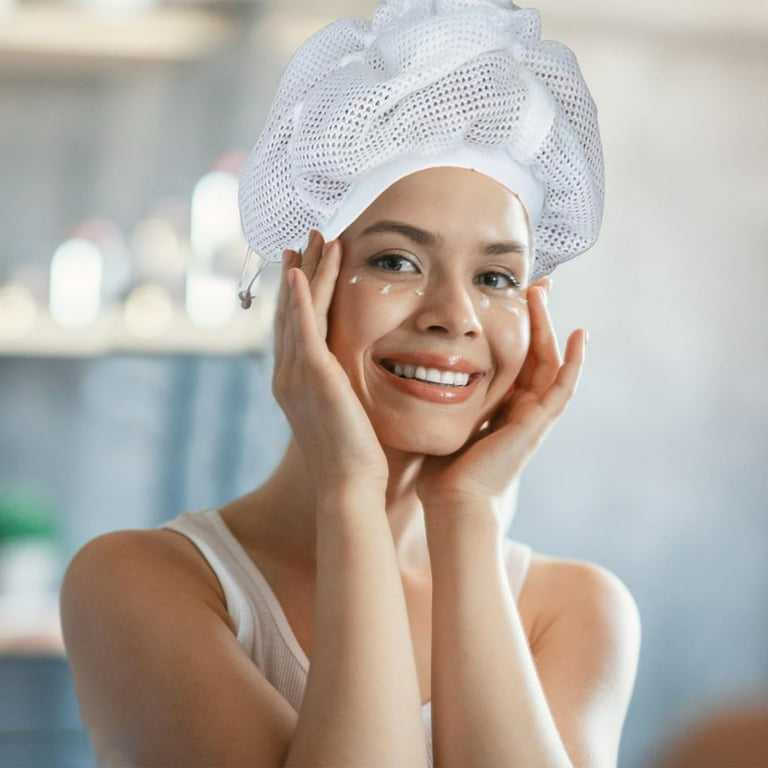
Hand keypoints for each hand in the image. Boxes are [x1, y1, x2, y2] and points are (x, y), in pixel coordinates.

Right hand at [272, 230, 387, 495]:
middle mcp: (288, 375)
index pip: (294, 329)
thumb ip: (348, 390)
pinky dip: (299, 297)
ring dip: (305, 272)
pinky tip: (299, 271)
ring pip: (297, 311)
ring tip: (313, 238)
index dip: (296, 296)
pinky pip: (302, 326)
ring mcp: (295, 374)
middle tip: (301, 240)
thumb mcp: (349, 415)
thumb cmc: (359, 458)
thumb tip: (367, 379)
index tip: (302, 266)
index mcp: (296, 385)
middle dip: (297, 273)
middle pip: (289, 312)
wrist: (350, 485)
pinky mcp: (312, 375)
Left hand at [418, 281, 585, 521]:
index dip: (515, 330)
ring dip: (549, 327)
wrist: (451, 501)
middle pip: (536, 354)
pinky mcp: (539, 424)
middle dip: (536, 319)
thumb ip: (436, 398)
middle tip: (537, 286)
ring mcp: (533, 417)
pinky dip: (575, 362)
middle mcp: (520, 410)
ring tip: (545, 293)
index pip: (513, 359)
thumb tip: (414, 372)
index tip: (510, 299)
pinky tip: (580, 334)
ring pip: (550, 362)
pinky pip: (564, 387)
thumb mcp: (440, 420)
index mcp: (500, 408)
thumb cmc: (440, 470)